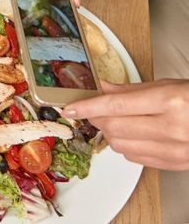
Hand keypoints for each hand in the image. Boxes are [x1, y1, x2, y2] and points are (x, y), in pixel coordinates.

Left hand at [62, 80, 188, 170]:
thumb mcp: (170, 85)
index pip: (115, 105)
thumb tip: (102, 87)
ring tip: (115, 121)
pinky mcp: (178, 164)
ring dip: (110, 133)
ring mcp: (176, 149)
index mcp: (170, 101)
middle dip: (97, 119)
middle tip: (93, 110)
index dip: (88, 107)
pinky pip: (137, 158)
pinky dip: (127, 146)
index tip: (71, 108)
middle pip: (114, 127)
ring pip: (121, 145)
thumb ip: (132, 89)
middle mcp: (173, 127)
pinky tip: (133, 135)